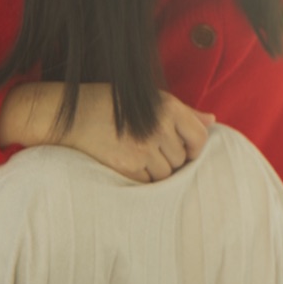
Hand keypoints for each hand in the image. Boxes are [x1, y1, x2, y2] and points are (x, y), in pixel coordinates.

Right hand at [0, 82, 215, 182]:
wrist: (69, 116)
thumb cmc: (111, 105)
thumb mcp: (149, 100)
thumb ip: (184, 113)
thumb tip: (213, 121)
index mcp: (167, 106)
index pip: (199, 137)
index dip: (194, 148)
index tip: (184, 151)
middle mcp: (158, 127)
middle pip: (181, 159)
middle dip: (170, 159)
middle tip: (149, 150)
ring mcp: (143, 148)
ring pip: (166, 174)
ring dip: (156, 171)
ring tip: (137, 156)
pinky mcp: (127, 166)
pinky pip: (147, 183)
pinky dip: (142, 180)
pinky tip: (128, 165)